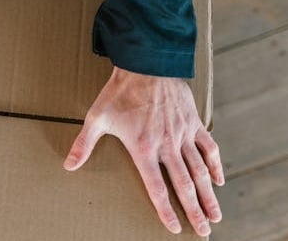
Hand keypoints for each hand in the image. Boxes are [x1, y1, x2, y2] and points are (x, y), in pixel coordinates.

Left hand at [63, 67, 223, 235]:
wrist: (146, 63)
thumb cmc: (119, 91)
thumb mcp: (97, 118)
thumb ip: (84, 144)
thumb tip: (69, 166)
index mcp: (143, 148)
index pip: (156, 187)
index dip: (165, 210)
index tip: (174, 228)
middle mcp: (167, 145)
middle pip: (184, 185)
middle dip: (194, 211)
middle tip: (204, 231)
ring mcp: (183, 134)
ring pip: (200, 171)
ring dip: (208, 196)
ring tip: (216, 216)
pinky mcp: (193, 122)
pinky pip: (209, 147)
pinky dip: (215, 165)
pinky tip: (218, 180)